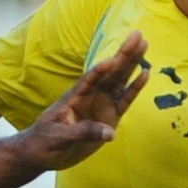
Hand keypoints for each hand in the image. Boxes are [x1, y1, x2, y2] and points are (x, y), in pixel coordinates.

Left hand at [16, 31, 150, 171]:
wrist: (43, 153)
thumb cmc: (45, 141)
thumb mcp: (59, 137)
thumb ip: (83, 132)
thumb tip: (110, 133)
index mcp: (74, 97)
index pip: (89, 80)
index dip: (100, 71)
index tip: (111, 60)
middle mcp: (90, 96)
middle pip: (110, 72)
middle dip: (124, 54)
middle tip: (137, 35)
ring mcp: (101, 105)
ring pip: (120, 80)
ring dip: (132, 64)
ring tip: (144, 44)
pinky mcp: (110, 118)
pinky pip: (125, 100)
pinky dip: (135, 88)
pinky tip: (145, 74)